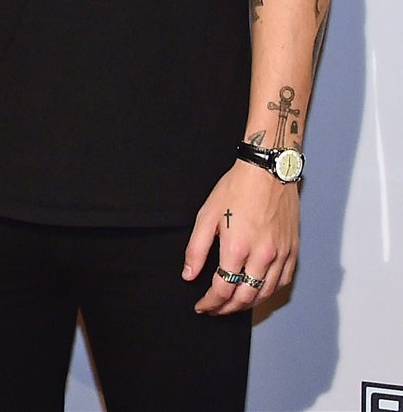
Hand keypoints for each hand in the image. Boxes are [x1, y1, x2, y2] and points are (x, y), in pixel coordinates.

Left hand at [185, 160, 299, 313]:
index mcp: (238, 247)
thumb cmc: (235, 190)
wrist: (268, 173)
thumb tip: (189, 275)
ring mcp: (281, 254)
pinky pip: (283, 282)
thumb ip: (196, 250)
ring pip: (266, 293)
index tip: (202, 306)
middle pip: (245, 297)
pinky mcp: (293, 251)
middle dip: (227, 308)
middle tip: (214, 310)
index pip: (223, 288)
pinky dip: (269, 293)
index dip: (211, 302)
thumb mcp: (206, 216)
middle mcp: (263, 255)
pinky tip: (258, 292)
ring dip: (248, 304)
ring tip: (232, 305)